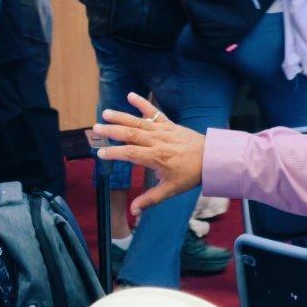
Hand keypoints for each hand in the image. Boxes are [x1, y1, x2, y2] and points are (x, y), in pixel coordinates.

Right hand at [92, 93, 204, 216]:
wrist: (211, 158)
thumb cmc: (190, 175)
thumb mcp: (170, 190)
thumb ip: (150, 200)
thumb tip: (134, 212)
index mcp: (156, 158)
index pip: (131, 153)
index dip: (115, 153)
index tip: (100, 153)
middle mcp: (157, 141)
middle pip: (131, 134)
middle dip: (112, 131)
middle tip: (95, 129)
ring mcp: (163, 130)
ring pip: (139, 122)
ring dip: (121, 117)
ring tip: (105, 113)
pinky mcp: (168, 124)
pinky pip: (154, 112)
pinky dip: (143, 103)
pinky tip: (130, 95)